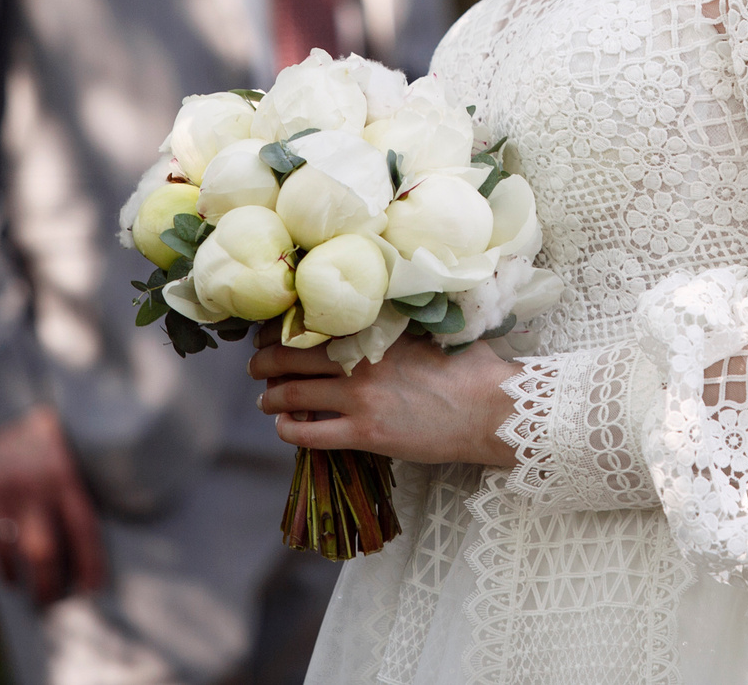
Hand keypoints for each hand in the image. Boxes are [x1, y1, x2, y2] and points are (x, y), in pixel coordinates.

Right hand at [0, 404, 108, 604]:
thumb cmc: (28, 427)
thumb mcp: (59, 443)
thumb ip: (69, 482)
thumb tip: (80, 532)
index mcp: (64, 472)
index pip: (85, 528)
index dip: (90, 564)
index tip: (92, 590)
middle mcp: (32, 483)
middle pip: (43, 552)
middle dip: (46, 587)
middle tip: (45, 603)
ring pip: (5, 552)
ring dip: (9, 575)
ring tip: (13, 580)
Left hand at [249, 335, 519, 466]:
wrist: (491, 408)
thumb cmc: (472, 367)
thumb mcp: (434, 331)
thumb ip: (402, 323)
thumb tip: (386, 312)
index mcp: (376, 331)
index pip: (313, 324)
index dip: (283, 328)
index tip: (273, 331)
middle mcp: (360, 361)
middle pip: (290, 357)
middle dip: (265, 361)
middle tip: (257, 365)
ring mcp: (359, 399)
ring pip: (292, 394)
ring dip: (270, 397)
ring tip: (266, 399)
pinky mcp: (364, 435)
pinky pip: (309, 434)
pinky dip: (289, 429)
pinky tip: (286, 426)